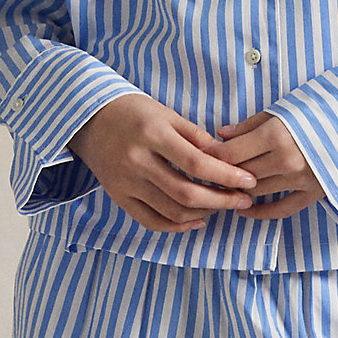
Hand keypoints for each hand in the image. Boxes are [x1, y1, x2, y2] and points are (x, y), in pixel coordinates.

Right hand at [67, 93, 257, 232]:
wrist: (88, 118)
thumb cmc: (133, 112)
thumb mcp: (166, 114)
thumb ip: (196, 137)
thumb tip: (227, 159)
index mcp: (152, 134)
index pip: (196, 163)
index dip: (226, 176)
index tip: (249, 181)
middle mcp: (137, 161)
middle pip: (185, 192)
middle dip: (221, 200)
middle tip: (243, 200)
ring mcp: (125, 183)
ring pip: (171, 210)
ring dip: (204, 212)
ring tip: (224, 206)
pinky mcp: (118, 197)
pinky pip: (151, 221)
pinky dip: (176, 226)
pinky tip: (197, 220)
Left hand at [214, 112, 326, 220]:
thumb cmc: (322, 108)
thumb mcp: (285, 108)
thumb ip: (251, 124)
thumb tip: (221, 135)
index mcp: (276, 135)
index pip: (230, 154)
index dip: (210, 157)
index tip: (199, 155)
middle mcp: (286, 160)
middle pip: (240, 174)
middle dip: (221, 174)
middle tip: (207, 171)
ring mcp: (300, 180)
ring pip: (256, 191)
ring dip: (238, 190)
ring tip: (223, 185)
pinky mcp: (314, 193)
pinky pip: (281, 209)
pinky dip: (260, 212)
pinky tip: (244, 209)